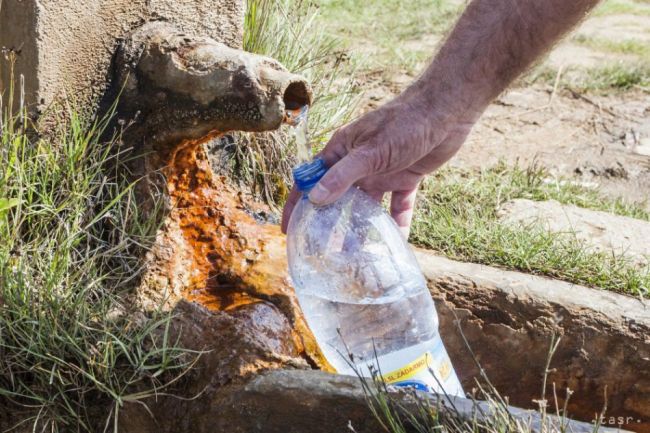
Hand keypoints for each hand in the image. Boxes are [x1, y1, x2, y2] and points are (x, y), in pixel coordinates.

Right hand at [281, 93, 474, 236]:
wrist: (447, 110)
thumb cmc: (404, 122)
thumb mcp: (370, 152)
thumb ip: (343, 176)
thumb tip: (315, 198)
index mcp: (342, 151)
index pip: (312, 179)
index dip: (298, 204)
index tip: (289, 229)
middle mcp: (359, 163)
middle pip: (337, 198)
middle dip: (330, 223)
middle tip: (322, 252)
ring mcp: (382, 171)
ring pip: (367, 206)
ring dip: (361, 228)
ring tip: (355, 256)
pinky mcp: (406, 178)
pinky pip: (399, 206)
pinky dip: (398, 223)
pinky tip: (397, 242)